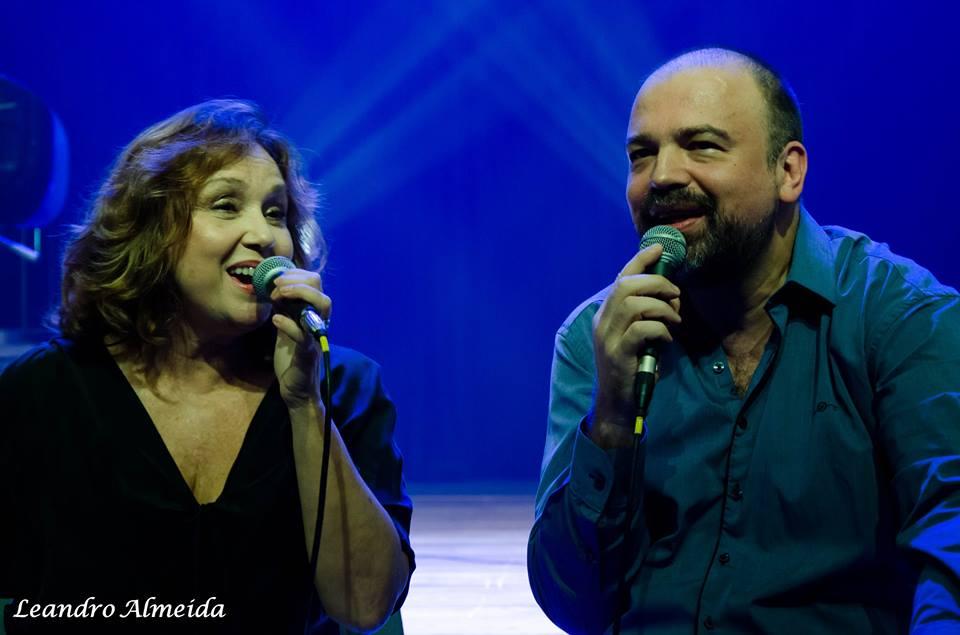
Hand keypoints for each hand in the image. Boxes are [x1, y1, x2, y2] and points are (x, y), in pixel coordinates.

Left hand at [269, 267, 332, 409]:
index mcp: (314, 313)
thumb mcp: (286, 324)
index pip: (314, 282)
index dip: (295, 275)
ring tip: (277, 296)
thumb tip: (273, 286)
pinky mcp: (309, 351)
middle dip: (297, 281)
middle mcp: (320, 321)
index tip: (275, 279)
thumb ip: (284, 307)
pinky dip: (288, 324)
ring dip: (299, 293)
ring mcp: (317, 335)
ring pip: (322, 304)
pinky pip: (304, 334)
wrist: (296, 387)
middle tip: (276, 286)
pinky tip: (275, 319)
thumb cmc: (291, 356)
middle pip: (320, 288)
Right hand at [592, 243, 681, 434]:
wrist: (618, 404)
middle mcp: (603, 322)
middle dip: (656, 283)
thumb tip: (670, 294)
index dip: (640, 260)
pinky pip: (642, 329)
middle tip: (675, 294)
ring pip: (633, 303)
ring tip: (674, 319)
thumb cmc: (633, 369)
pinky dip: (661, 329)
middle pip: (626, 285)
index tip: (660, 248)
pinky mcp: (619, 355)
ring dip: (661, 307)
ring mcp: (608, 339)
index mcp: (606, 315)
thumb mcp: (637, 337)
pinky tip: (667, 339)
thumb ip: (645, 316)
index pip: (621, 278)